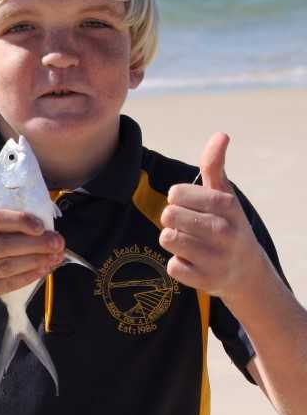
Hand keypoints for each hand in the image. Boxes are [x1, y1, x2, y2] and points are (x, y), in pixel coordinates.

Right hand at [0, 209, 64, 313]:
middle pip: (5, 245)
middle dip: (37, 243)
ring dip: (36, 260)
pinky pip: (7, 284)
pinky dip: (27, 276)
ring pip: (9, 266)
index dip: (20, 220)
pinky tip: (42, 270)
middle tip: (58, 241)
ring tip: (55, 256)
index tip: (41, 224)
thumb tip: (27, 223)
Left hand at [160, 133, 271, 299]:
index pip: (176, 193)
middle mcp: (223, 230)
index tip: (193, 207)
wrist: (247, 273)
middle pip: (168, 215)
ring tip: (192, 243)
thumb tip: (220, 134)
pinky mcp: (205, 280)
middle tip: (191, 227)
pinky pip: (171, 266)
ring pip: (167, 239)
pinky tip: (196, 264)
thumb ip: (215, 165)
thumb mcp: (225, 195)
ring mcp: (215, 257)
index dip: (178, 200)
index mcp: (226, 205)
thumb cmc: (228, 225)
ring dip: (174, 240)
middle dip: (173, 220)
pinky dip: (179, 265)